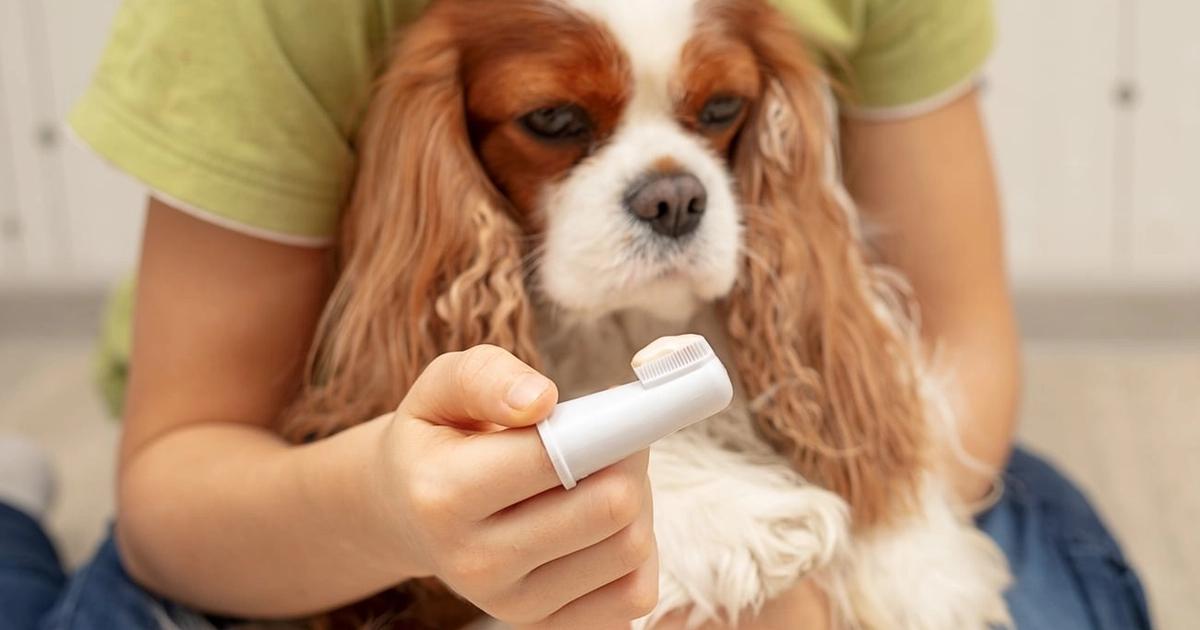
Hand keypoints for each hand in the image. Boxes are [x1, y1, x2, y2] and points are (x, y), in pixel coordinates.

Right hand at [377, 345, 658, 627]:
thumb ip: (487, 378)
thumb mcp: (441, 389)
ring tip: (603, 478)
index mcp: (444, 495)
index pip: (556, 459)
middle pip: (611, 507)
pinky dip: (636, 553)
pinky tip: (603, 524)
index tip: (621, 409)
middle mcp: (476, 562)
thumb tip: (540, 400)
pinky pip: (633, 595)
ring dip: (638, 503)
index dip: (605, 426)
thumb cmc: (437, 439)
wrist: (407, 515)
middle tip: (614, 438)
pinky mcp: (546, 625)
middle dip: (628, 460)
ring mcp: (512, 604)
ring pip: (631, 548)